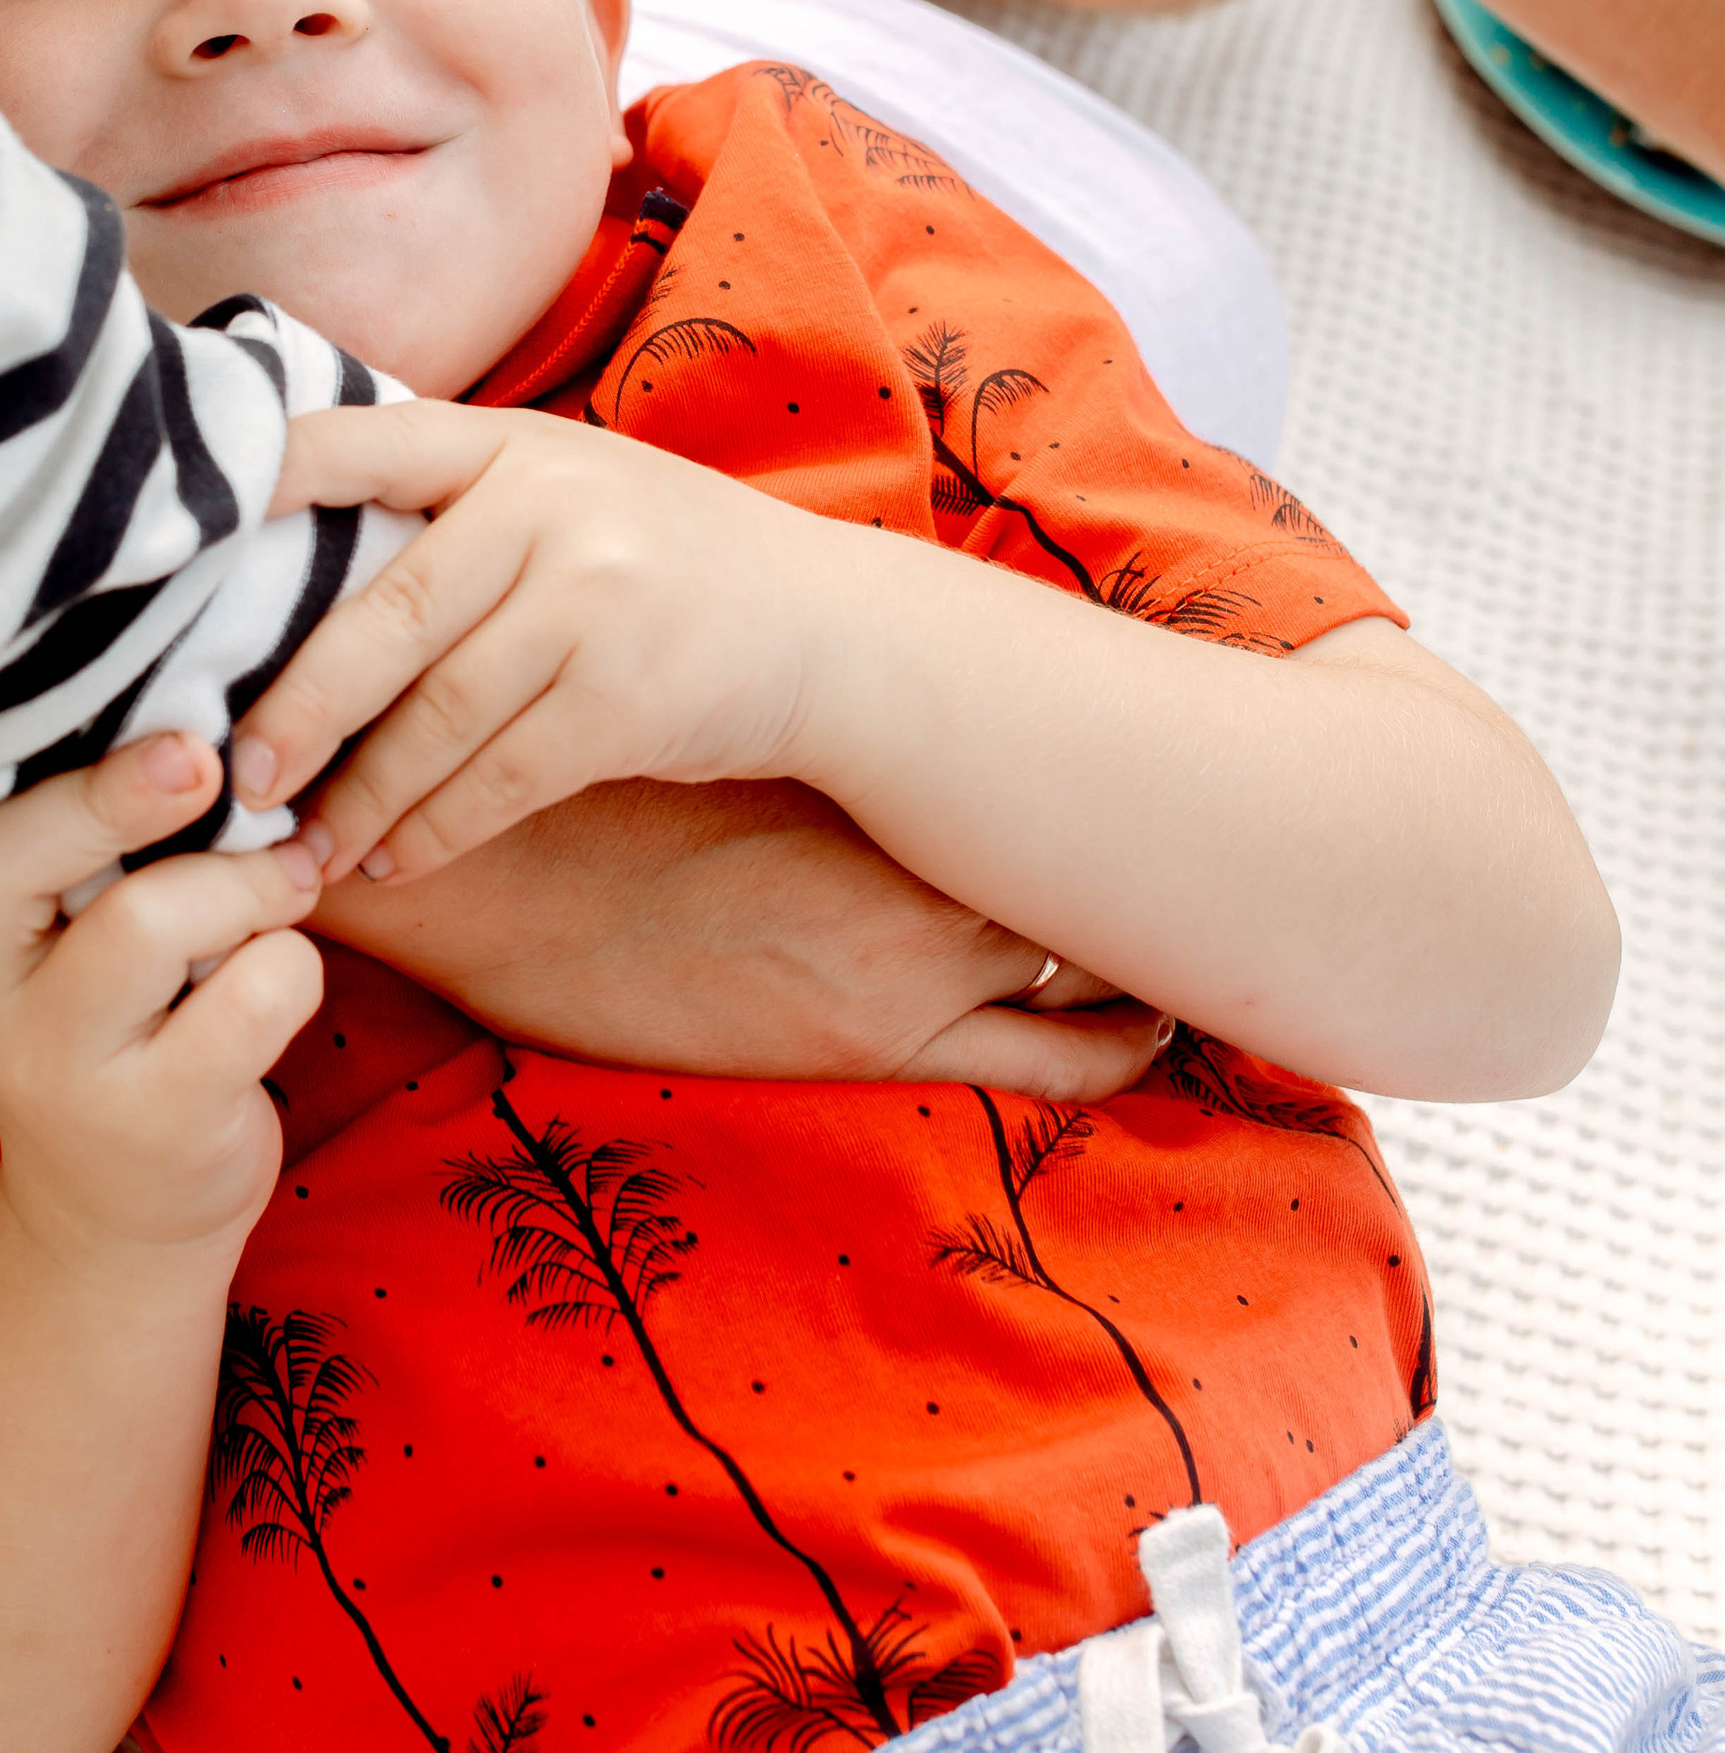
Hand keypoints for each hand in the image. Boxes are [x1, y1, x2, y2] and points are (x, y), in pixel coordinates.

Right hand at [0, 722, 325, 1256]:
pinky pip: (249, 997)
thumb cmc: (100, 1012)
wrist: (122, 1204)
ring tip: (283, 877)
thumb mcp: (43, 926)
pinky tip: (284, 969)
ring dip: (245, 880)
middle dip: (109, 795)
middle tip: (201, 761)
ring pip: (146, 919)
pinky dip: (293, 961)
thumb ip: (50, 822)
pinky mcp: (153, 1116)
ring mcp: (58, 1060)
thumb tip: (159, 689)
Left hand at [236, 400, 842, 885]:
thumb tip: (277, 565)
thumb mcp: (570, 492)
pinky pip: (500, 779)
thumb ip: (451, 508)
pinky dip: (436, 827)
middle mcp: (549, 506)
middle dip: (294, 708)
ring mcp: (595, 600)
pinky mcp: (629, 698)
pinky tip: (393, 857)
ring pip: (435, 717)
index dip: (254, 487)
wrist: (834, 631)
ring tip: (302, 842)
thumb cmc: (664, 568)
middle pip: (380, 617)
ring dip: (360, 795)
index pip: (355, 445)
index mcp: (511, 444)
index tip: (162, 554)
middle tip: (231, 772)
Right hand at [315, 773, 1168, 1096]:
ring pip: (1096, 955)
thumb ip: (793, 722)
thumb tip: (840, 690)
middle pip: (1099, 855)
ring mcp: (908, 953)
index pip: (1047, 759)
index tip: (1188, 765)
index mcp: (879, 762)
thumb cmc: (571, 797)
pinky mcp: (877, 1041)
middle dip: (1174, 863)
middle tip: (1267, 865)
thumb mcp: (705, 726)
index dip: (1128, 773)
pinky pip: (1048, 1062)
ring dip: (1160, 955)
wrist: (485, 876)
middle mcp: (919, 846)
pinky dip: (1119, 1050)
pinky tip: (1163, 1044)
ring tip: (1237, 955)